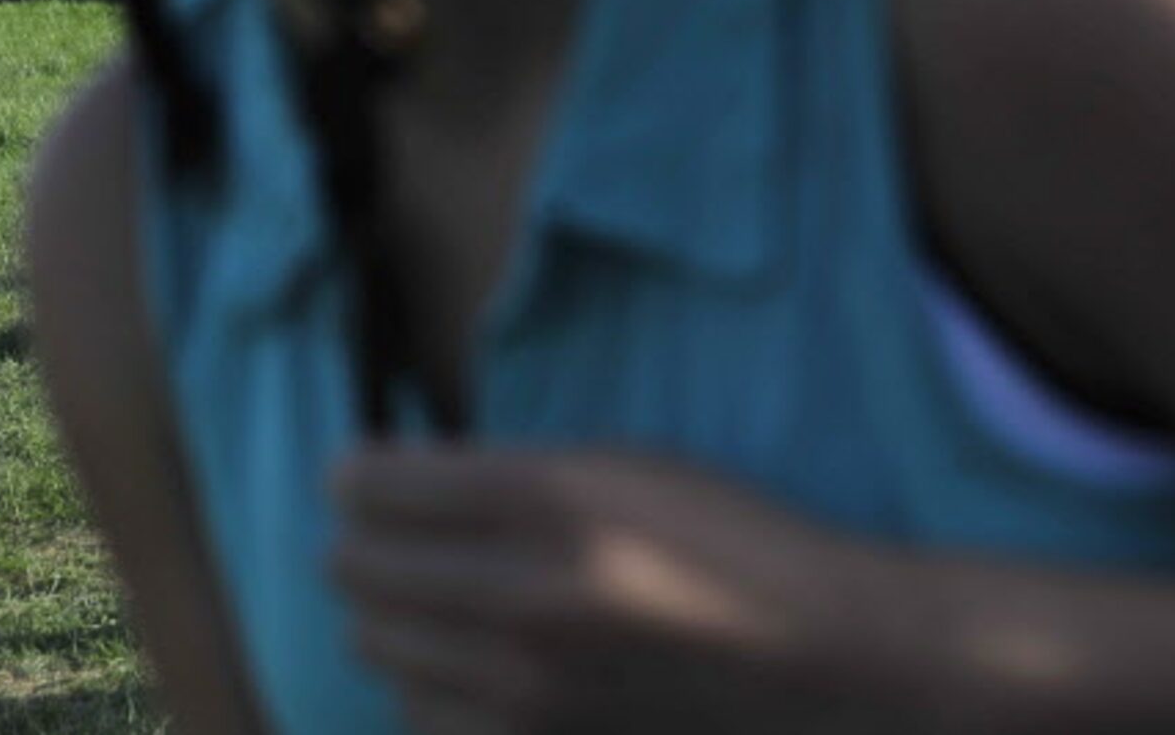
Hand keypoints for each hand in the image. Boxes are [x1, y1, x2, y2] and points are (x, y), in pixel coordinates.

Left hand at [331, 446, 938, 734]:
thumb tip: (382, 485)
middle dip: (361, 544)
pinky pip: (424, 717)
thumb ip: (496, 474)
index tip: (358, 474)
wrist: (821, 659)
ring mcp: (529, 688)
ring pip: (377, 647)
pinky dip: (425, 688)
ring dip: (386, 616)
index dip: (353, 474)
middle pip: (355, 568)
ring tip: (426, 599)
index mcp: (546, 502)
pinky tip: (462, 666)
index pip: (374, 486)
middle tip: (388, 535)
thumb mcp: (613, 466)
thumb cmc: (723, 539)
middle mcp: (525, 597)